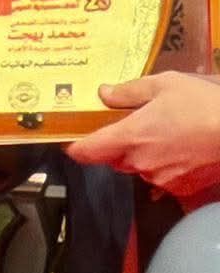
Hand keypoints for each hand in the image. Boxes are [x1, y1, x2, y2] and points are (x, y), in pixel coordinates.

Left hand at [66, 72, 219, 202]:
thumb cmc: (201, 103)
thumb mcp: (162, 84)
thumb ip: (129, 92)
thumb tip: (103, 93)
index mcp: (130, 137)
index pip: (86, 151)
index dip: (75, 146)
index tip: (71, 139)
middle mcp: (140, 163)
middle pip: (112, 159)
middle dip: (114, 145)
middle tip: (127, 124)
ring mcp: (161, 179)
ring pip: (137, 168)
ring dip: (140, 154)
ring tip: (161, 131)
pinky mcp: (182, 188)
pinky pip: (160, 177)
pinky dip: (163, 164)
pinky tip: (178, 147)